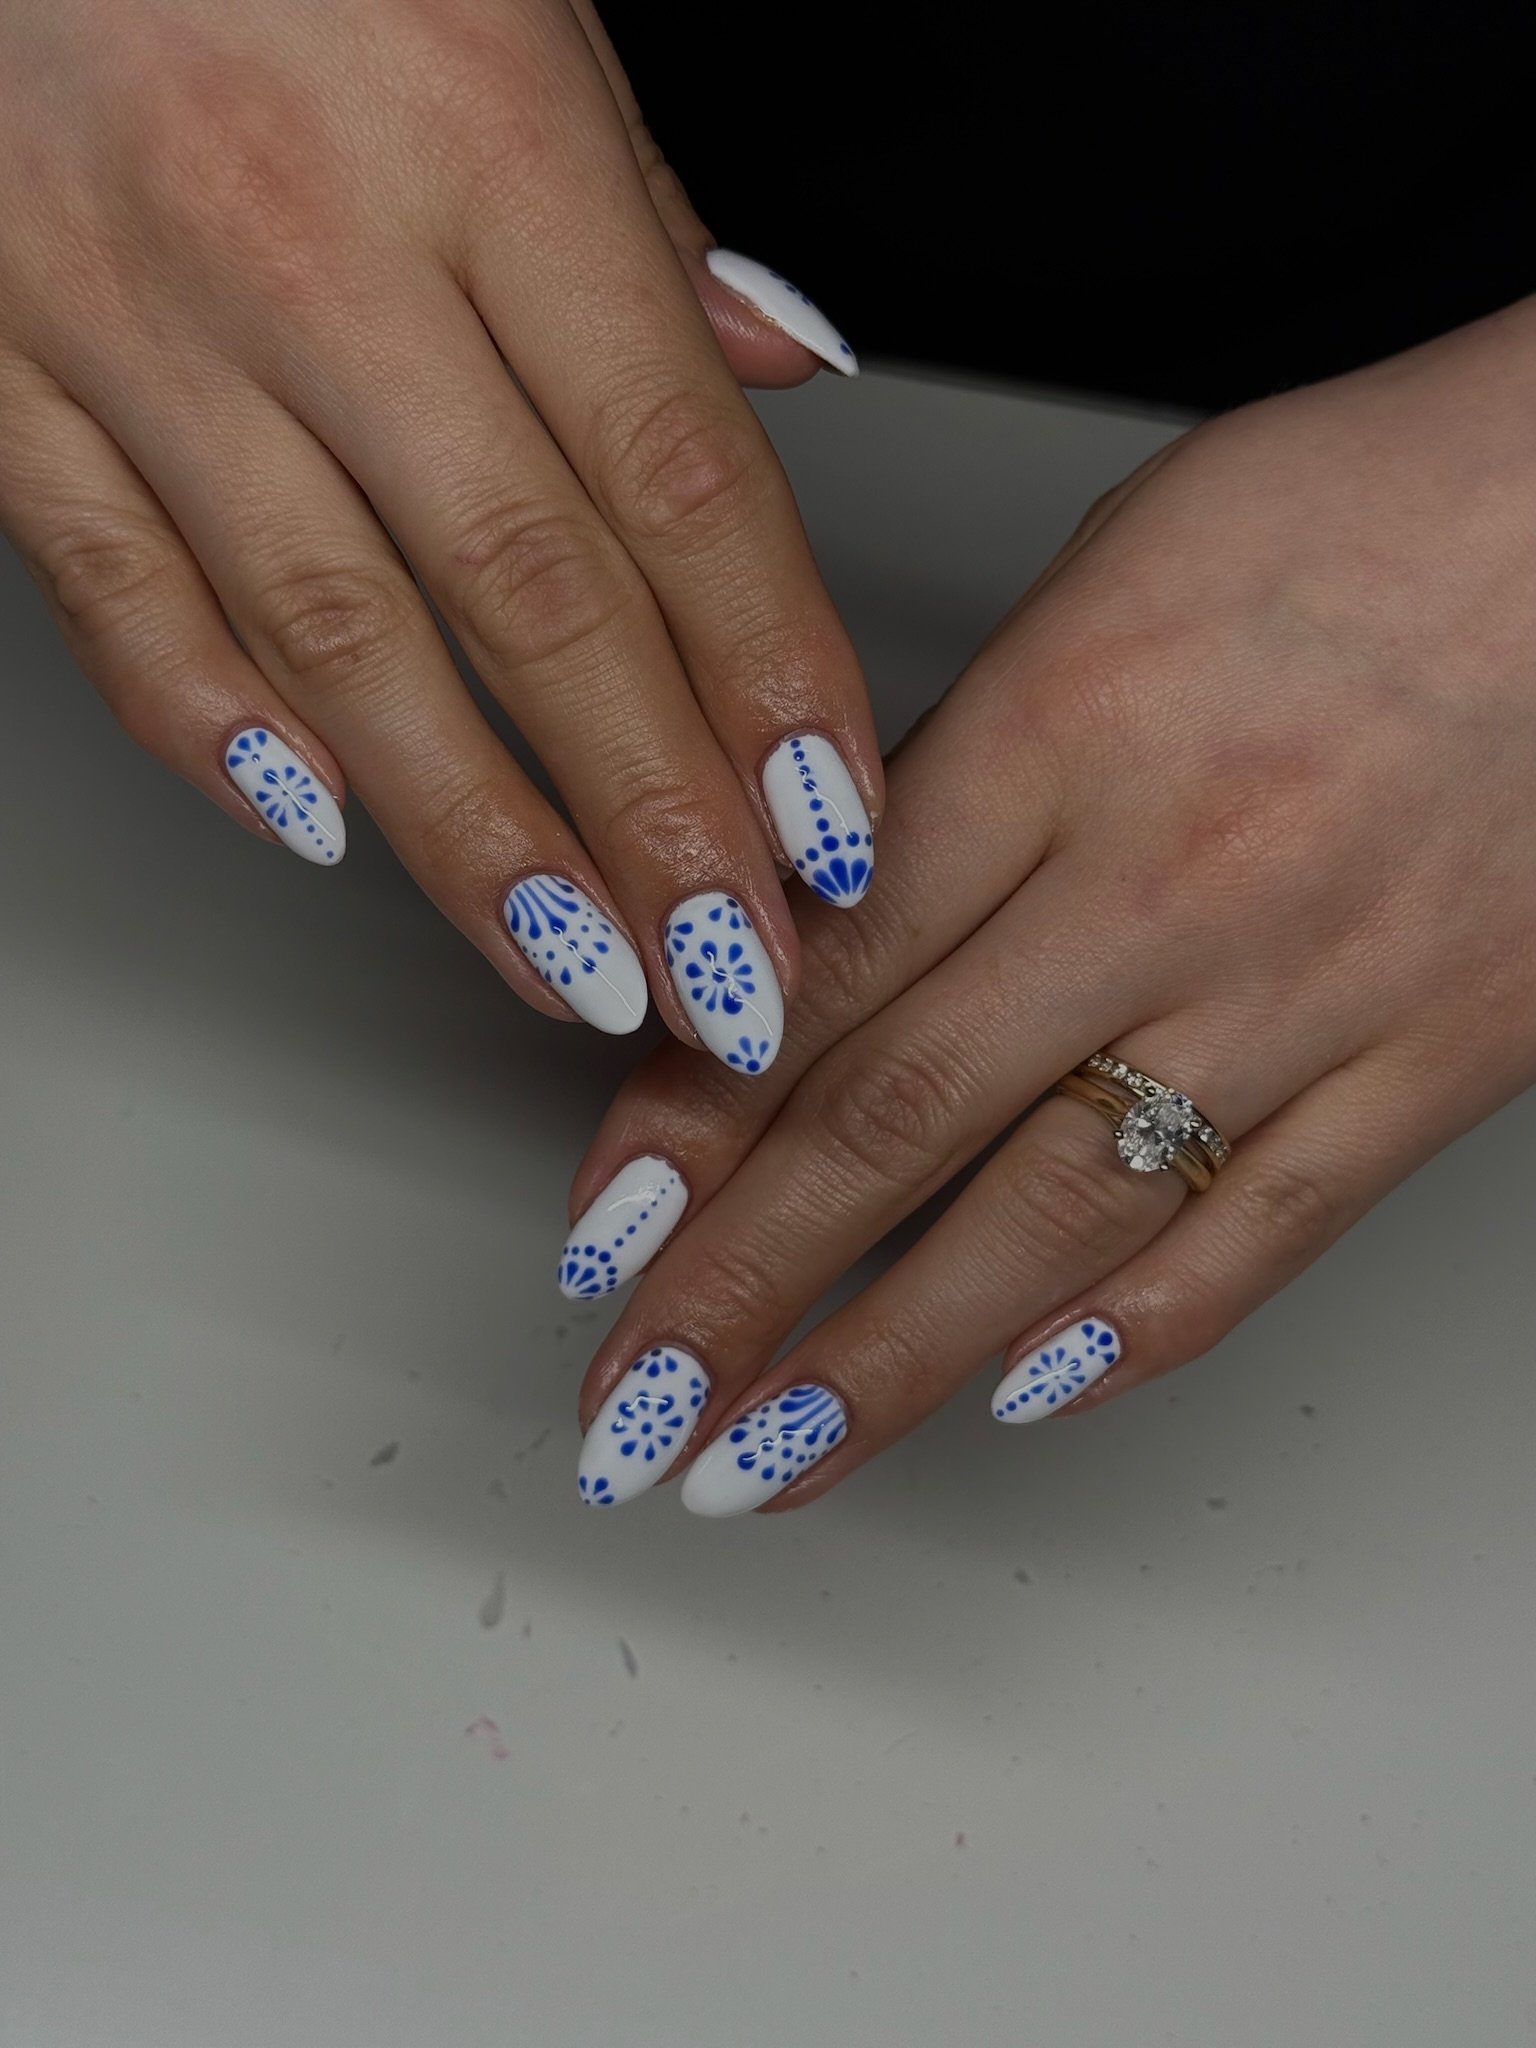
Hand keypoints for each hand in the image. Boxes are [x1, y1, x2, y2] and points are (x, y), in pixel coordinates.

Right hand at [0, 0, 879, 1059]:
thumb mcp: (513, 2)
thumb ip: (640, 214)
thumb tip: (778, 365)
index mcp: (483, 139)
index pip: (677, 478)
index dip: (769, 676)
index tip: (830, 825)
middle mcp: (313, 247)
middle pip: (532, 595)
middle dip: (652, 813)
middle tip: (734, 967)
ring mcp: (134, 317)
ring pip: (336, 637)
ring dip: (474, 834)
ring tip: (575, 967)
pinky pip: (113, 591)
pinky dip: (216, 733)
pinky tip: (323, 837)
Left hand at [563, 299, 1535, 1510]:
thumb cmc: (1376, 504)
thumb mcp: (1116, 567)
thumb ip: (966, 761)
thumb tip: (826, 915)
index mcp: (1061, 733)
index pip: (822, 975)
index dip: (689, 1126)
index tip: (600, 1234)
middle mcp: (1168, 878)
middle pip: (901, 1121)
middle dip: (737, 1289)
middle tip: (629, 1408)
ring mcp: (1307, 985)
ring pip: (1059, 1216)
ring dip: (892, 1361)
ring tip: (770, 1462)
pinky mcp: (1439, 1055)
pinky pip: (1267, 1231)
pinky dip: (1135, 1333)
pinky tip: (1022, 1403)